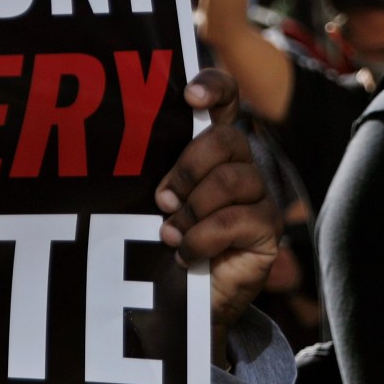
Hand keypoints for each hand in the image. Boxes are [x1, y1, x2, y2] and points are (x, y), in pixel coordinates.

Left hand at [155, 68, 282, 369]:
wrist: (180, 296)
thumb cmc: (159, 233)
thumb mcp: (148, 192)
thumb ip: (146, 164)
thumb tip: (116, 144)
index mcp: (211, 144)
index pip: (226, 97)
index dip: (214, 87)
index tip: (189, 97)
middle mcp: (242, 162)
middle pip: (226, 139)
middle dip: (186, 167)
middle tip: (162, 199)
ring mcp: (260, 195)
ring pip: (231, 179)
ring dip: (192, 208)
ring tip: (169, 231)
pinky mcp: (267, 229)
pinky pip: (236, 220)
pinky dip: (202, 237)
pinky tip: (185, 252)